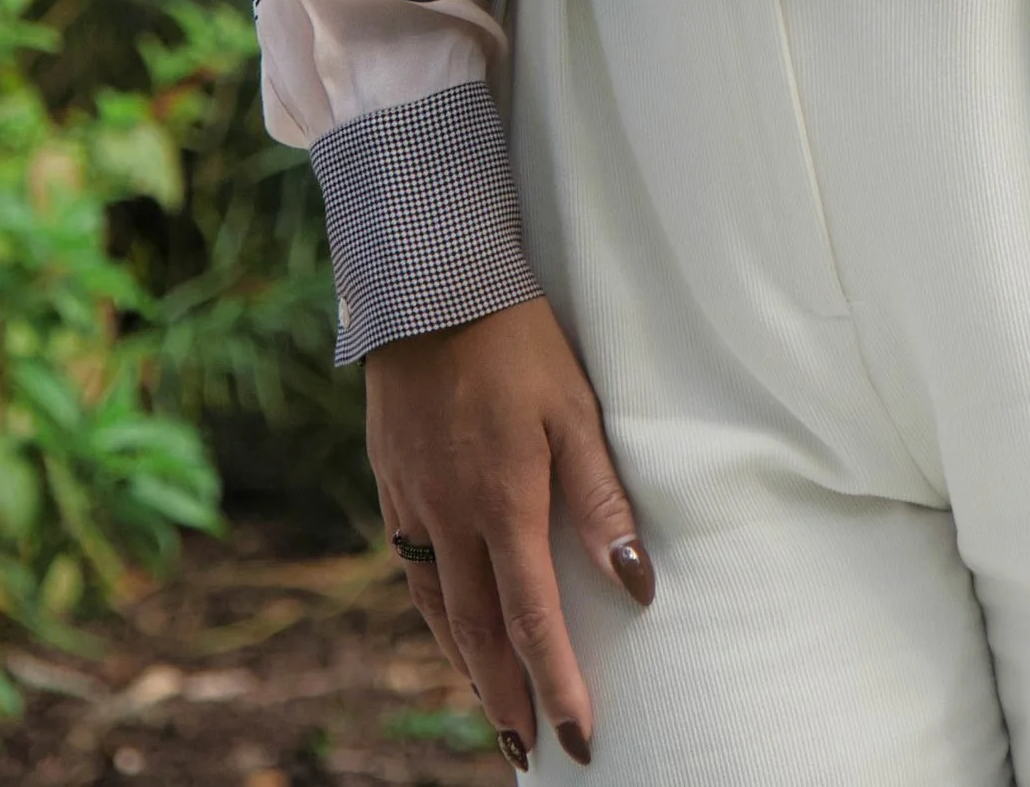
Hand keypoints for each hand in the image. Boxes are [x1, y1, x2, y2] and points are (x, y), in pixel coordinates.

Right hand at [367, 294, 652, 770]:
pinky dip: (434, 613)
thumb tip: (637, 583)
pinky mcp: (392, 483)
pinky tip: (447, 623)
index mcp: (503, 503)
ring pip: (438, 609)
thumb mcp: (575, 409)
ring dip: (467, 665)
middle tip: (527, 750)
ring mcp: (414, 503)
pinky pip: (412, 568)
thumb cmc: (518, 342)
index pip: (533, 620)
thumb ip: (602, 498)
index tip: (577, 738)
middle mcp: (451, 517)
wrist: (430, 288)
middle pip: (478, 632)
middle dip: (507, 697)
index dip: (557, 684)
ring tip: (494, 707)